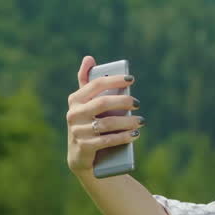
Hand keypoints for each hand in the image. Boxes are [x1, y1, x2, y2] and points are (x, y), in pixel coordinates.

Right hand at [66, 55, 143, 177]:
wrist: (80, 155)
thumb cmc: (87, 123)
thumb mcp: (86, 104)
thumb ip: (88, 83)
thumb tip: (89, 58)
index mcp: (75, 100)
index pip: (95, 84)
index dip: (114, 80)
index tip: (131, 80)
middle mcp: (74, 114)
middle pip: (102, 103)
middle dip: (123, 101)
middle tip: (137, 103)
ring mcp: (78, 131)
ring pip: (106, 123)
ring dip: (127, 121)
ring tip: (141, 121)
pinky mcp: (84, 147)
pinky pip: (107, 140)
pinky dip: (123, 137)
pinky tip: (135, 134)